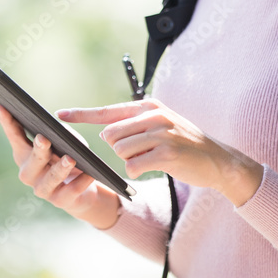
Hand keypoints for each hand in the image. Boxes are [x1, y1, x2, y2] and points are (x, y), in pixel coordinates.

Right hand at [0, 105, 120, 228]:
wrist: (80, 192)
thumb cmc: (65, 158)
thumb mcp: (62, 142)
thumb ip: (60, 135)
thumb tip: (61, 133)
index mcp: (25, 154)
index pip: (15, 136)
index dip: (7, 122)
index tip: (2, 106)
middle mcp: (29, 173)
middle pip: (31, 161)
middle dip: (38, 150)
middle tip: (44, 138)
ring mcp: (43, 190)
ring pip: (50, 179)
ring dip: (60, 169)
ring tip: (70, 159)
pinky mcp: (60, 202)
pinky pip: (70, 192)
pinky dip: (80, 182)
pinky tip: (88, 174)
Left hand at [56, 97, 263, 206]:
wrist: (217, 160)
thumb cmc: (183, 144)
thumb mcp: (159, 125)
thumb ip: (133, 125)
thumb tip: (104, 132)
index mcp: (148, 106)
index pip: (107, 110)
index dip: (82, 114)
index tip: (59, 115)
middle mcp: (154, 115)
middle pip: (111, 135)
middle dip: (118, 149)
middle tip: (140, 152)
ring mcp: (161, 133)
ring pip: (121, 151)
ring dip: (130, 161)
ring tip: (151, 158)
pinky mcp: (167, 153)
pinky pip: (134, 166)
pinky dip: (137, 171)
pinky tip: (152, 167)